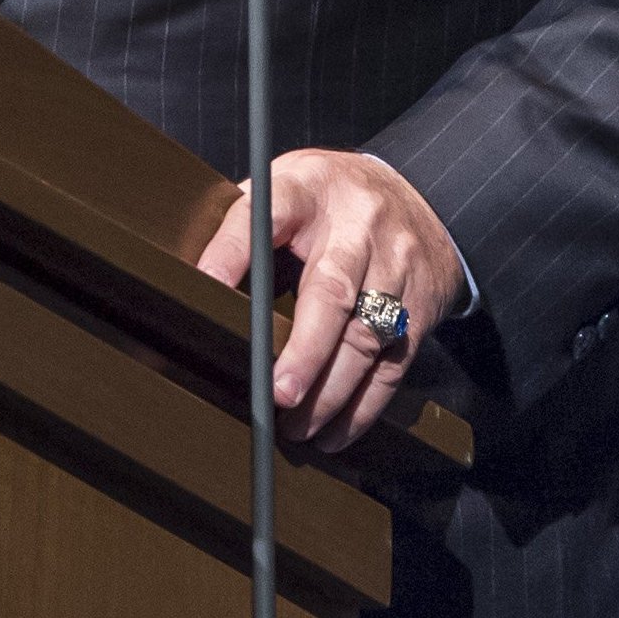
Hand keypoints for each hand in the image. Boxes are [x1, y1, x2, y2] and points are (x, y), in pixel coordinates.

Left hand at [195, 149, 464, 452]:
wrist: (419, 194)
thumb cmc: (328, 201)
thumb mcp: (284, 188)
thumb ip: (246, 226)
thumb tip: (196, 284)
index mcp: (309, 189)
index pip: (266, 214)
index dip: (234, 251)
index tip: (205, 285)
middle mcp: (358, 226)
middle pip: (331, 290)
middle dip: (306, 350)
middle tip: (278, 394)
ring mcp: (396, 264)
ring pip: (367, 336)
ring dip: (331, 391)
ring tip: (297, 426)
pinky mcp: (422, 304)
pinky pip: (394, 361)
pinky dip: (364, 404)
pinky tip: (334, 429)